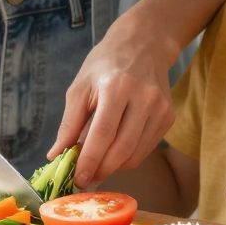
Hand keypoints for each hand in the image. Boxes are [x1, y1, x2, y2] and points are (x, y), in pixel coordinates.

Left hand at [48, 15, 177, 187]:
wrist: (143, 44)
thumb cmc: (106, 64)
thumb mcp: (80, 86)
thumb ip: (69, 123)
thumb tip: (56, 155)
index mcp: (117, 87)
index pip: (103, 133)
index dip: (90, 160)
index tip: (77, 179)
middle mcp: (143, 97)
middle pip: (122, 148)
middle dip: (101, 170)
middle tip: (85, 180)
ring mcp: (160, 108)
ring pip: (136, 154)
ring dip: (113, 167)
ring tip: (97, 165)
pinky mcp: (168, 116)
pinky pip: (146, 149)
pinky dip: (128, 157)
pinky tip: (114, 151)